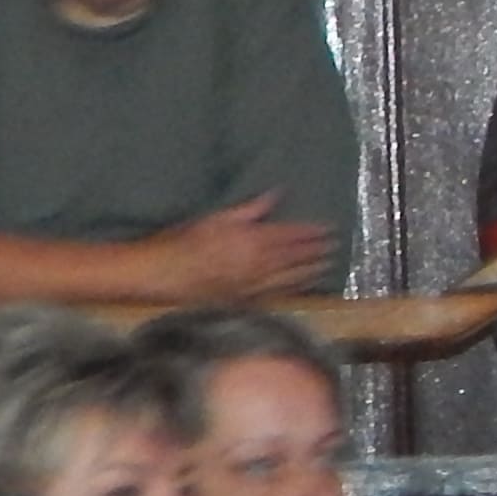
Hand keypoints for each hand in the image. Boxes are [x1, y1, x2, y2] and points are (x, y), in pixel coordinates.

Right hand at [144, 195, 336, 300]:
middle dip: (317, 251)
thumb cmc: (182, 242)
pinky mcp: (246, 301)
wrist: (161, 275)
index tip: (329, 229)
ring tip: (327, 266)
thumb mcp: (215, 218)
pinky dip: (294, 290)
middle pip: (296, 257)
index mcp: (253, 239)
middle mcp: (260, 264)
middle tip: (335, 247)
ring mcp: (254, 286)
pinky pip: (278, 295)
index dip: (312, 232)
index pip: (291, 234)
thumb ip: (249, 209)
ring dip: (311, 271)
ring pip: (292, 278)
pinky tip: (302, 287)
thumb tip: (276, 194)